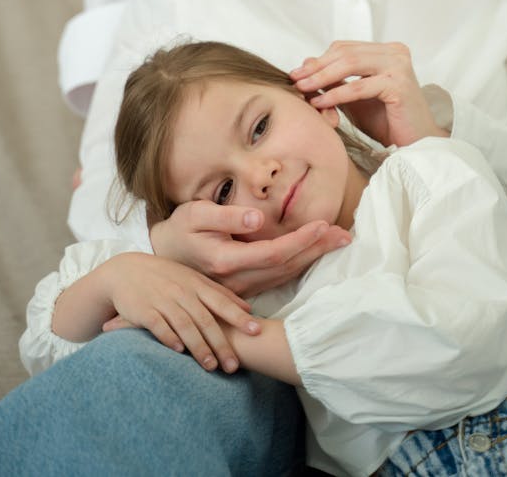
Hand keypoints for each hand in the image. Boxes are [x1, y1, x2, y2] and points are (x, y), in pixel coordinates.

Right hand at [98, 252, 257, 371]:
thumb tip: (246, 307)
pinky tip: (178, 351)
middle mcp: (182, 292)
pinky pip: (159, 325)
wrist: (127, 271)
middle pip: (206, 319)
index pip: (221, 301)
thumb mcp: (192, 278)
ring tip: (211, 366)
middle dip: (221, 343)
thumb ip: (217, 293)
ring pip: (185, 325)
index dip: (238, 316)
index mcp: (196, 283)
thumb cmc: (166, 277)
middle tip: (234, 365)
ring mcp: (163, 300)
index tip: (256, 330)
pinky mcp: (144, 310)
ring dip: (199, 346)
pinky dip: (169, 337)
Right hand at [150, 202, 350, 296]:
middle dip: (317, 250)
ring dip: (312, 259)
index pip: (275, 252)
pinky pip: (278, 279)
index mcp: (227, 262)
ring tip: (336, 242)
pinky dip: (299, 266)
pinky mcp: (243, 290)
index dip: (301, 239)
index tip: (324, 225)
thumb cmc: (178, 231)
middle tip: (345, 236)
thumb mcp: (195, 215)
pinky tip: (313, 256)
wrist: (160, 262)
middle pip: (286, 267)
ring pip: (285, 276)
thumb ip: (226, 218)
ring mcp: (241, 289)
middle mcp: (237, 281)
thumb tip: (256, 218)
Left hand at [290, 40, 450, 146]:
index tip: (297, 73)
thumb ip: (334, 79)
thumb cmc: (387, 121)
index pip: (345, 47)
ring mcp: (399, 66)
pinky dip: (336, 94)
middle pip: (346, 53)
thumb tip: (305, 63)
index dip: (319, 59)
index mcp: (387, 51)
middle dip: (317, 67)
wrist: (416, 143)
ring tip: (303, 89)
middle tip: (295, 80)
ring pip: (351, 64)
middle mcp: (395, 52)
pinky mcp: (399, 85)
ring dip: (322, 77)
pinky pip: (359, 86)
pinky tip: (320, 102)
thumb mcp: (354, 97)